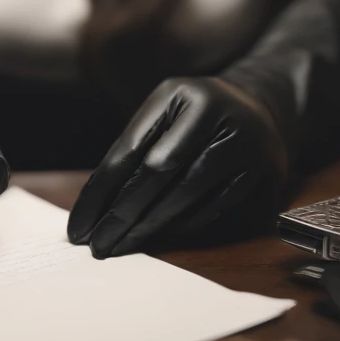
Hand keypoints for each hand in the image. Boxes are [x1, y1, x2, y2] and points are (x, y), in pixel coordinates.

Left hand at [67, 77, 287, 257]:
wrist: (259, 109)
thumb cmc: (194, 113)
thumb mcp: (164, 110)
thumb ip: (136, 145)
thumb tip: (99, 202)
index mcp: (183, 95)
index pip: (133, 148)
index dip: (102, 190)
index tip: (78, 224)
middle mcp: (216, 115)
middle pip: (159, 173)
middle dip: (122, 214)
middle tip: (96, 244)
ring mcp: (244, 144)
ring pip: (187, 196)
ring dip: (149, 226)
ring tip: (119, 245)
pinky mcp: (261, 175)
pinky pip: (213, 209)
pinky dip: (181, 226)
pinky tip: (156, 236)